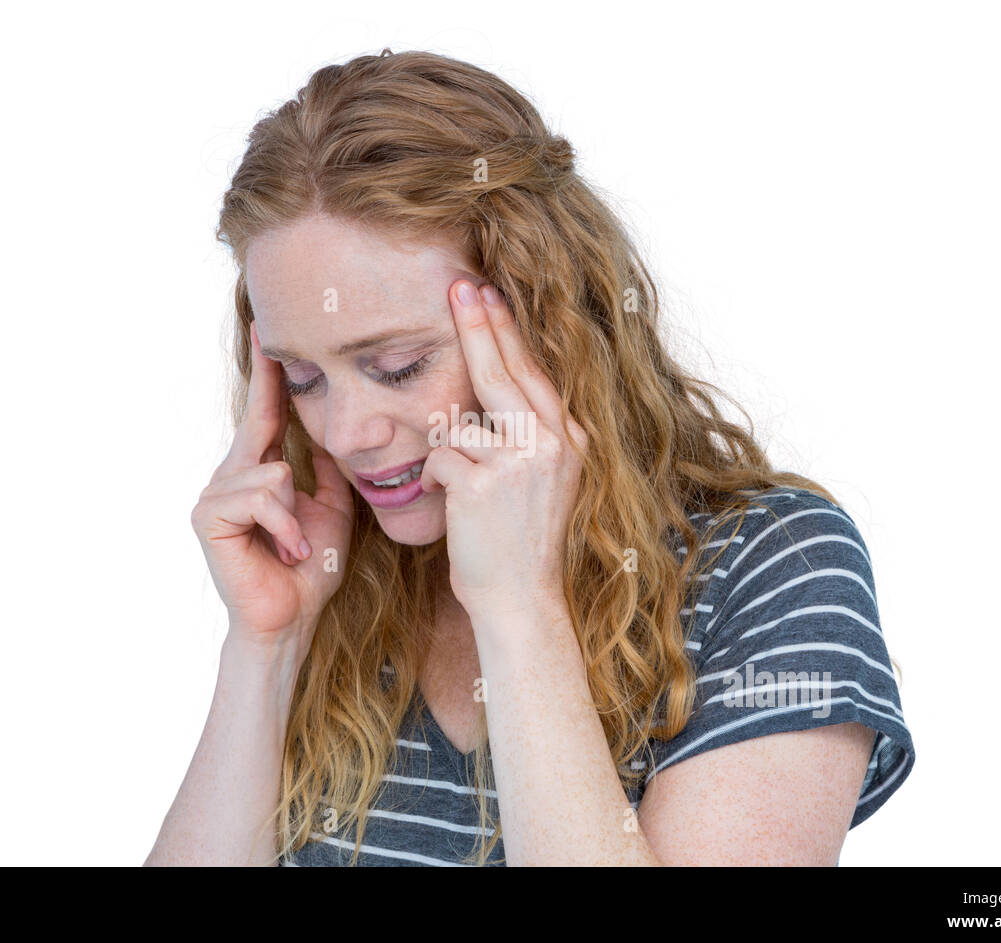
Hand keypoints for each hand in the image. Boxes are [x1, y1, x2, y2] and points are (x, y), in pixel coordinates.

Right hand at [190, 320, 353, 647]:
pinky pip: (261, 496)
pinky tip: (285, 550)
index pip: (264, 413)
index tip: (267, 331)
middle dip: (272, 396)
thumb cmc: (308, 568)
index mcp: (257, 471)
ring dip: (296, 516)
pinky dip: (284, 526)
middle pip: (260, 425)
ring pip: (272, 472)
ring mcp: (214, 495)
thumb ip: (327, 470)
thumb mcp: (332, 509)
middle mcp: (230, 475)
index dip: (268, 374)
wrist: (290, 618)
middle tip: (270, 357)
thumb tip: (333, 431)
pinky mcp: (208, 517)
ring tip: (295, 546)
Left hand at [418, 281, 587, 621]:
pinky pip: (440, 455)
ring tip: (458, 485)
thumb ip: (527, 436)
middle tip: (458, 285)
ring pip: (462, 419)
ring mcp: (521, 461)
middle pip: (503, 370)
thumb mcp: (540, 481)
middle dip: (478, 324)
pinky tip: (444, 501)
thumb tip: (493, 391)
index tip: (487, 294)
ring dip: (446, 448)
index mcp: (568, 438)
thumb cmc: (518, 543)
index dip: (506, 331)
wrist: (521, 600)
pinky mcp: (485, 483)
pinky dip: (432, 478)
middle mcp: (552, 442)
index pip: (532, 372)